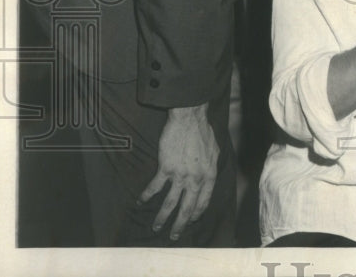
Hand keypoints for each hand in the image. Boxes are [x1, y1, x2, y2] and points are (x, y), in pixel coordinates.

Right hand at [138, 104, 218, 240]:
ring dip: (162, 217)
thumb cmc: (203, 132)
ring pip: (170, 203)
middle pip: (187, 208)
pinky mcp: (166, 169)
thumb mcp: (215, 152)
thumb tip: (207, 177)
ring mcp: (181, 175)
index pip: (204, 202)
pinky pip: (155, 187)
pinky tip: (140, 202)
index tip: (191, 221)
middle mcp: (196, 179)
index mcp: (210, 175)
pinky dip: (147, 196)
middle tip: (174, 236)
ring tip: (156, 226)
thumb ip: (210, 167)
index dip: (197, 214)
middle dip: (180, 225)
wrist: (190, 119)